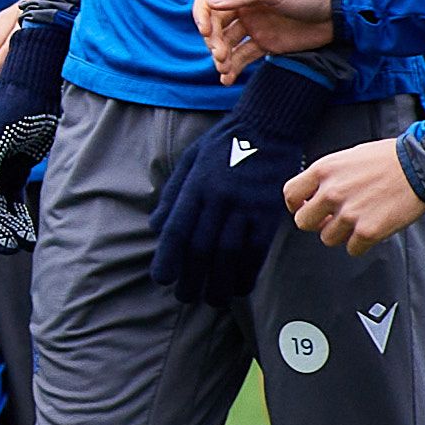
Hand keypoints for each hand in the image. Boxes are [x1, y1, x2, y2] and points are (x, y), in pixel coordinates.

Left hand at [145, 58, 335, 303]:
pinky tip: (241, 286)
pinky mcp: (269, 211)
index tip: (163, 279)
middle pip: (201, 249)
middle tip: (186, 297)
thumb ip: (172, 194)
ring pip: (229, 254)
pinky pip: (257, 249)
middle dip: (192, 278)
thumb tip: (156, 228)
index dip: (168, 259)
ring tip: (214, 299)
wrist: (268, 125)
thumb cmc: (224, 143)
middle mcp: (218, 199)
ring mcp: (245, 206)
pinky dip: (248, 272)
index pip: (176, 230)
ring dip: (220, 282)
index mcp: (196, 186)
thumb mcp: (190, 160)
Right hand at [190, 0, 338, 80]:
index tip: (204, 31)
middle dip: (212, 39)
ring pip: (225, 41)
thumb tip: (211, 4)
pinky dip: (233, 67)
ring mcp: (253, 24)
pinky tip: (227, 78)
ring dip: (220, 55)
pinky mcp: (264, 43)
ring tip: (224, 67)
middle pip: (214, 22)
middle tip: (219, 53)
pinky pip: (241, 56)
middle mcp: (243, 3)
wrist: (336, 12)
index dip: (201, 12)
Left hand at [283, 138, 424, 253]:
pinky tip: (374, 226)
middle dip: (317, 223)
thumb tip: (314, 198)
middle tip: (333, 219)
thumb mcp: (348, 157)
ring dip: (342, 233)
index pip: (290, 194)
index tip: (306, 208)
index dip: (297, 205)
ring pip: (328, 238)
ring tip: (361, 218)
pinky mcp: (367, 231)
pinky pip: (352, 249)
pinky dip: (361, 243)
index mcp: (323, 169)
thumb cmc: (387, 158)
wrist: (421, 164)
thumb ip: (328, 176)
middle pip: (304, 222)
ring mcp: (348, 214)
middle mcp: (331, 192)